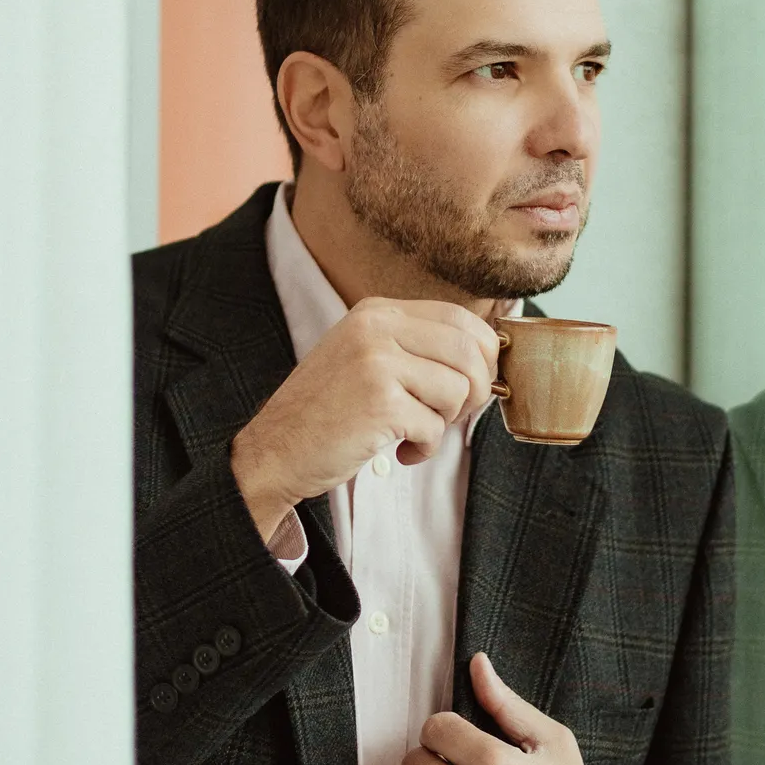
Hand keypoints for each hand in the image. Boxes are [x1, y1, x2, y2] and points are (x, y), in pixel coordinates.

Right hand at [230, 299, 498, 539]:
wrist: (274, 451)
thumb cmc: (329, 413)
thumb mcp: (368, 359)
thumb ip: (417, 348)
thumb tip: (490, 356)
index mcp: (377, 311)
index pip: (461, 318)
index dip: (482, 356)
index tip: (472, 386)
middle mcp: (376, 327)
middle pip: (469, 351)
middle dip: (474, 392)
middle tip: (450, 416)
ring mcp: (376, 362)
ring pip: (458, 389)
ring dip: (445, 423)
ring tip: (414, 432)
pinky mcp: (378, 402)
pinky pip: (435, 427)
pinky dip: (425, 448)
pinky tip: (399, 453)